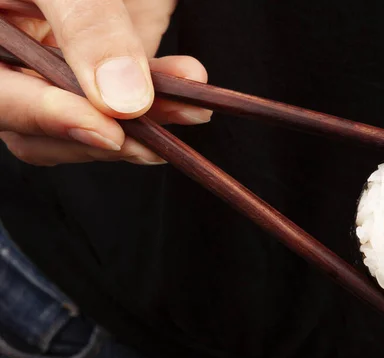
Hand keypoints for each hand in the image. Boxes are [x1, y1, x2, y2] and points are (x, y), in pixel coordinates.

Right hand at [0, 0, 211, 165]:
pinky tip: (191, 89)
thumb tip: (123, 100)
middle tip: (155, 134)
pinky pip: (128, 102)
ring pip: (90, 124)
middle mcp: (14, 55)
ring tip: (191, 109)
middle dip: (105, 133)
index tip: (108, 131)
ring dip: (144, 126)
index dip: (48, 118)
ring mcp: (59, 61)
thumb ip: (87, 23)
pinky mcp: (103, 64)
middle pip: (41, 126)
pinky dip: (163, 102)